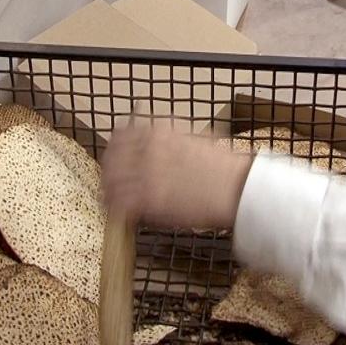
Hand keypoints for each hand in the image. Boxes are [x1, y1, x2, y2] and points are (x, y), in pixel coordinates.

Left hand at [102, 123, 253, 229]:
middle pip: (111, 158)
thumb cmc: (223, 166)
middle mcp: (147, 150)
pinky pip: (118, 203)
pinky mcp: (148, 200)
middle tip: (109, 181)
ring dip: (109, 190)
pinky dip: (116, 208)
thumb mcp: (196, 137)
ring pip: (111, 181)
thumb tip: (162, 131)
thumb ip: (172, 134)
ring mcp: (146, 175)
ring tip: (111, 199)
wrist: (237, 188)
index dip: (115, 148)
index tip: (115, 157)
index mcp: (158, 133)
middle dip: (109, 170)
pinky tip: (119, 213)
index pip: (120, 135)